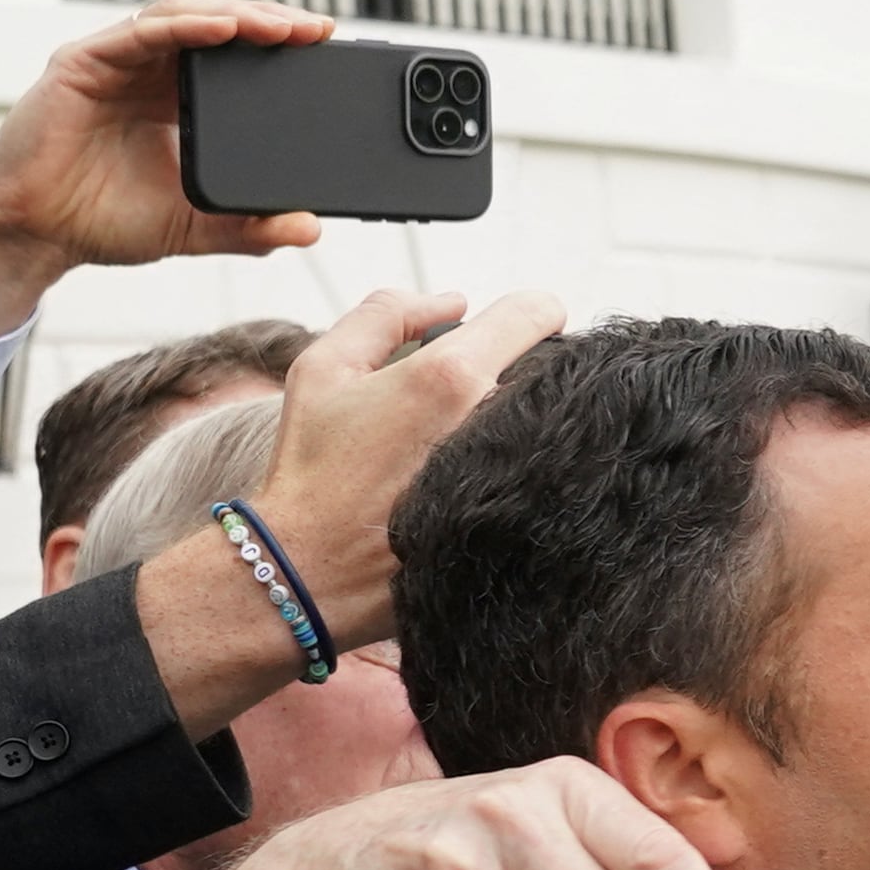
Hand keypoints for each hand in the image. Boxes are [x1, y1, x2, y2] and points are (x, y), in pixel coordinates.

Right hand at [0, 0, 334, 346]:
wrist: (35, 235)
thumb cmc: (103, 222)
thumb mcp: (196, 228)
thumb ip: (251, 229)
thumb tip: (309, 228)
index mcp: (175, 100)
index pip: (234, 56)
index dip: (279, 46)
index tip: (327, 48)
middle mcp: (147, 73)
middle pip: (216, 26)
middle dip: (270, 22)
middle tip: (319, 30)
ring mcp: (114, 63)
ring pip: (183, 17)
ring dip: (236, 17)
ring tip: (283, 27)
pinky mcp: (82, 64)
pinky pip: (140, 34)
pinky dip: (185, 27)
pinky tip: (224, 29)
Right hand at [247, 283, 562, 655]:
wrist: (309, 569)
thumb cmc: (311, 468)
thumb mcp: (323, 367)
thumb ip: (387, 314)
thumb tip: (453, 300)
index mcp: (451, 375)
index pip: (538, 310)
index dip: (528, 314)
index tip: (512, 332)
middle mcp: (497, 422)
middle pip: (555, 368)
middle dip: (526, 370)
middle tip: (480, 397)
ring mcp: (519, 476)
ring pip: (559, 422)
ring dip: (529, 422)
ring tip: (478, 444)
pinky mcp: (527, 522)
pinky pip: (554, 476)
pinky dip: (533, 471)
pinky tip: (490, 485)